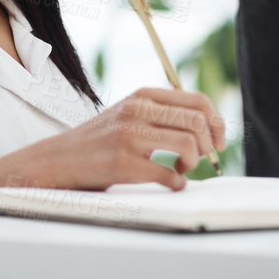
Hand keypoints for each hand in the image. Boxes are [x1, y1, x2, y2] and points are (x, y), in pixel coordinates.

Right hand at [0, 86, 225, 190]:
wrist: (60, 158)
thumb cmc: (101, 140)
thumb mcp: (130, 113)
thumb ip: (162, 113)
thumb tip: (209, 126)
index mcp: (143, 96)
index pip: (198, 102)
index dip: (217, 123)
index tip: (218, 141)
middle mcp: (138, 110)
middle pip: (198, 122)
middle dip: (210, 145)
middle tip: (204, 159)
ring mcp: (130, 136)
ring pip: (189, 146)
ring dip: (193, 164)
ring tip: (181, 169)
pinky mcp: (124, 163)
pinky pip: (169, 175)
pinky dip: (177, 183)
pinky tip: (169, 182)